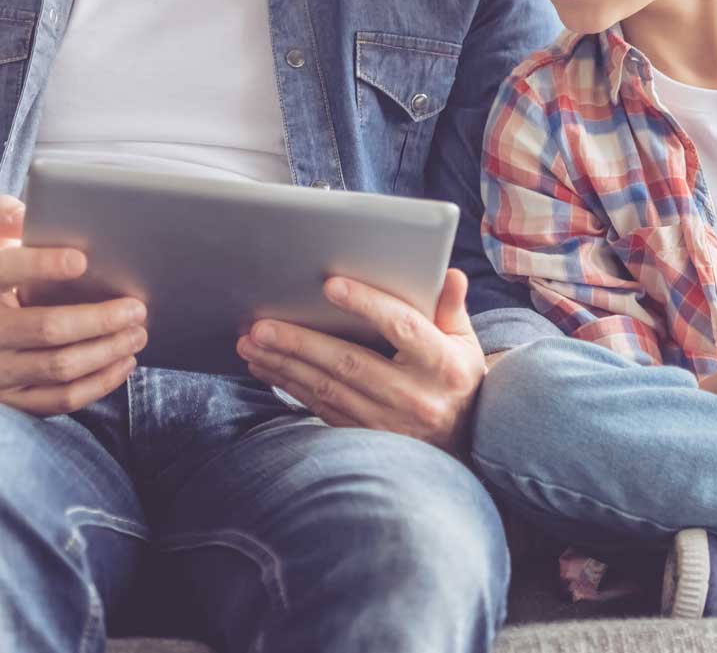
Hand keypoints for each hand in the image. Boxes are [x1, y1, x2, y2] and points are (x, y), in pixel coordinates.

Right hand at [0, 195, 146, 414]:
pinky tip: (123, 362)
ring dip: (107, 351)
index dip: (43, 264)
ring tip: (138, 333)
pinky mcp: (9, 400)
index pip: (4, 271)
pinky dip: (98, 384)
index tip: (83, 259)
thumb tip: (21, 206)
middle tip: (137, 307)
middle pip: (46, 328)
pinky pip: (60, 400)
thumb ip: (1, 221)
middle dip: (99, 319)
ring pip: (59, 367)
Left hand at [237, 268, 485, 452]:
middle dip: (301, 343)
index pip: (402, 327)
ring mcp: (386, 421)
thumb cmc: (457, 378)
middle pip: (350, 363)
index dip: (367, 305)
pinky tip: (266, 367)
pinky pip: (320, 408)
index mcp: (442, 365)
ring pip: (327, 388)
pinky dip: (290, 386)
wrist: (462, 441)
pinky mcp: (364, 436)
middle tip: (262, 325)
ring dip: (284, 365)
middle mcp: (413, 396)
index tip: (331, 285)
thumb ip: (452, 307)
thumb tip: (449, 274)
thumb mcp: (465, 342)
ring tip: (251, 343)